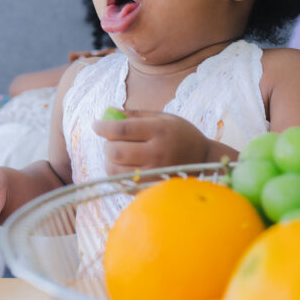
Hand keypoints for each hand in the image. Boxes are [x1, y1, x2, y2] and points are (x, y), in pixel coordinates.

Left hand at [91, 110, 210, 175]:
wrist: (204, 160)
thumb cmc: (180, 134)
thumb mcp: (163, 117)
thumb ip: (135, 115)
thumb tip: (107, 111)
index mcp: (160, 130)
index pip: (122, 129)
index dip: (103, 127)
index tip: (95, 124)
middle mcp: (158, 153)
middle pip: (116, 152)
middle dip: (106, 145)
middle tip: (110, 142)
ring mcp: (155, 173)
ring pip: (116, 171)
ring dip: (109, 161)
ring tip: (116, 155)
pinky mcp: (153, 188)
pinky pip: (124, 185)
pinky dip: (117, 175)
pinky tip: (123, 167)